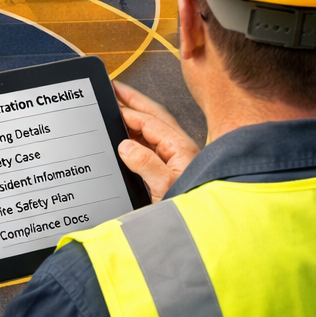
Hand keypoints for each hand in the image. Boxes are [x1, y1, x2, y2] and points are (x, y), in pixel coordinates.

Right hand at [113, 81, 199, 200]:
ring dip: (136, 115)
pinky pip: (153, 143)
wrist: (203, 228)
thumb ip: (146, 164)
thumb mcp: (164, 187)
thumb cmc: (190, 208)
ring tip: (118, 106)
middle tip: (115, 87)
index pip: (151, 122)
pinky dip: (138, 134)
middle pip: (156, 116)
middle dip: (135, 100)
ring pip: (155, 128)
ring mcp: (177, 158)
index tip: (111, 102)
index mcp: (181, 148)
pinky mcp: (173, 168)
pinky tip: (127, 136)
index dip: (130, 111)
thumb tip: (126, 145)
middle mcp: (181, 149)